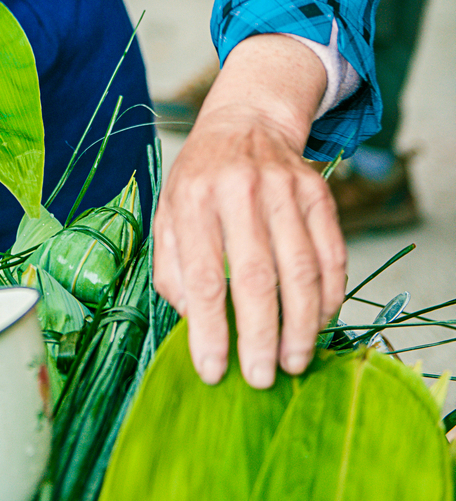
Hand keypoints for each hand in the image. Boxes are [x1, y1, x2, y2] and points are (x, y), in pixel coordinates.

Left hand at [153, 36, 344, 388]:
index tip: (214, 371)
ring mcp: (284, 189)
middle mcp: (239, 190)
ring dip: (301, 325)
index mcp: (193, 198)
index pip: (202, 275)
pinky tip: (319, 324)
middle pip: (256, 275)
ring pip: (301, 268)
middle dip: (260, 336)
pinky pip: (332, 254)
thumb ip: (172, 269)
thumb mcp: (168, 214)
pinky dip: (329, 297)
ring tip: (294, 362)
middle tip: (261, 378)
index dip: (209, 329)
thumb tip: (195, 322)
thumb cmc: (200, 182)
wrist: (245, 122)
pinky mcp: (318, 193)